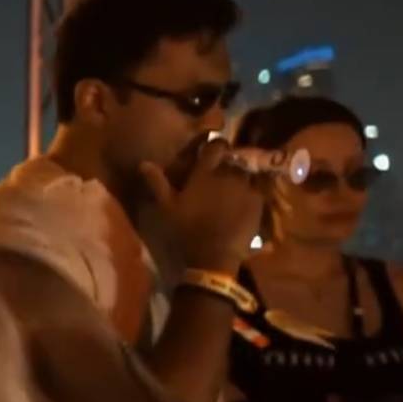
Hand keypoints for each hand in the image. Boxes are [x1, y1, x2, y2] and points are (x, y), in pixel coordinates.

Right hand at [138, 137, 264, 272]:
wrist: (214, 256)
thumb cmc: (187, 230)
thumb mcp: (167, 208)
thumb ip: (158, 183)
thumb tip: (144, 163)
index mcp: (204, 173)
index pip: (216, 145)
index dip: (216, 146)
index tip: (213, 152)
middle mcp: (227, 174)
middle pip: (233, 159)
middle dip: (228, 164)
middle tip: (222, 176)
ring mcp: (245, 187)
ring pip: (246, 173)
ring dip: (241, 178)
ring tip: (235, 190)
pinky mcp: (258, 201)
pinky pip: (257, 189)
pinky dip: (252, 192)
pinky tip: (245, 203)